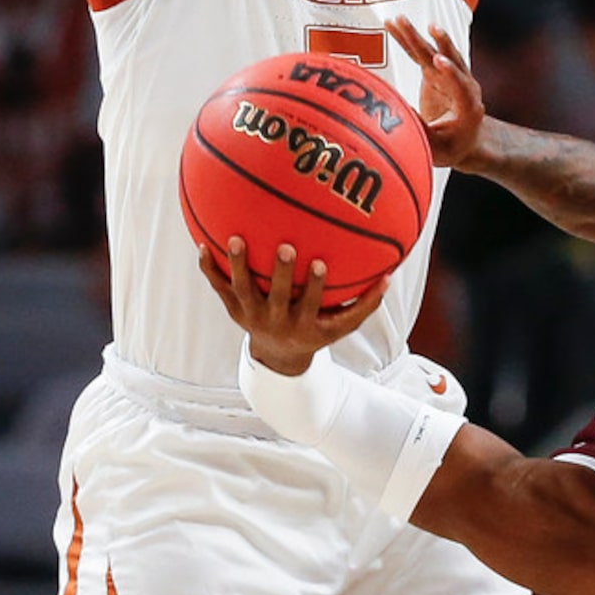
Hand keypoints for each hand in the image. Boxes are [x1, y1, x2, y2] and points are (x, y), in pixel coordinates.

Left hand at [199, 238, 387, 376]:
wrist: (279, 355)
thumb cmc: (316, 331)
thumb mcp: (342, 326)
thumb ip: (366, 304)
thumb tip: (391, 275)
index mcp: (302, 324)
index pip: (311, 304)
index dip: (316, 287)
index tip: (322, 263)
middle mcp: (275, 321)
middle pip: (277, 297)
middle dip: (281, 274)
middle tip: (286, 247)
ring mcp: (251, 315)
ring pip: (242, 290)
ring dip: (239, 266)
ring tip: (236, 239)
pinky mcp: (233, 309)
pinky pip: (219, 289)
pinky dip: (210, 270)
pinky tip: (203, 246)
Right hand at [390, 19, 484, 167]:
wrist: (466, 140)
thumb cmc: (453, 148)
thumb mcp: (438, 149)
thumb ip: (420, 132)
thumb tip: (397, 116)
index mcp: (468, 107)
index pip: (462, 86)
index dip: (451, 73)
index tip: (439, 61)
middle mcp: (463, 85)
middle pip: (446, 61)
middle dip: (432, 44)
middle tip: (419, 28)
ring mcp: (449, 76)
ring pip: (432, 52)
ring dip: (416, 36)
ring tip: (400, 19)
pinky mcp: (436, 72)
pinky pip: (421, 53)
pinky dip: (408, 40)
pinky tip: (396, 24)